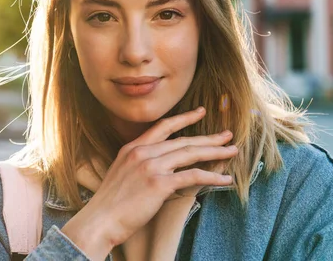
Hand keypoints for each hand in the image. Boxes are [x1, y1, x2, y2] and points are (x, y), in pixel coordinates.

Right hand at [61, 107, 237, 258]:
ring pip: (191, 154)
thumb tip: (157, 168)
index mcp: (132, 148)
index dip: (184, 118)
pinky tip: (225, 179)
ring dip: (215, 152)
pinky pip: (192, 176)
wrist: (99, 220)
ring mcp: (150, 166)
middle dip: (208, 137)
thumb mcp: (120, 174)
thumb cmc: (109, 204)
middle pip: (183, 140)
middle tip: (227, 135)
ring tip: (232, 151)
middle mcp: (142, 152)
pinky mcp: (159, 183)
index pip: (163, 127)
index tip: (201, 112)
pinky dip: (212, 176)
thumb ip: (137, 165)